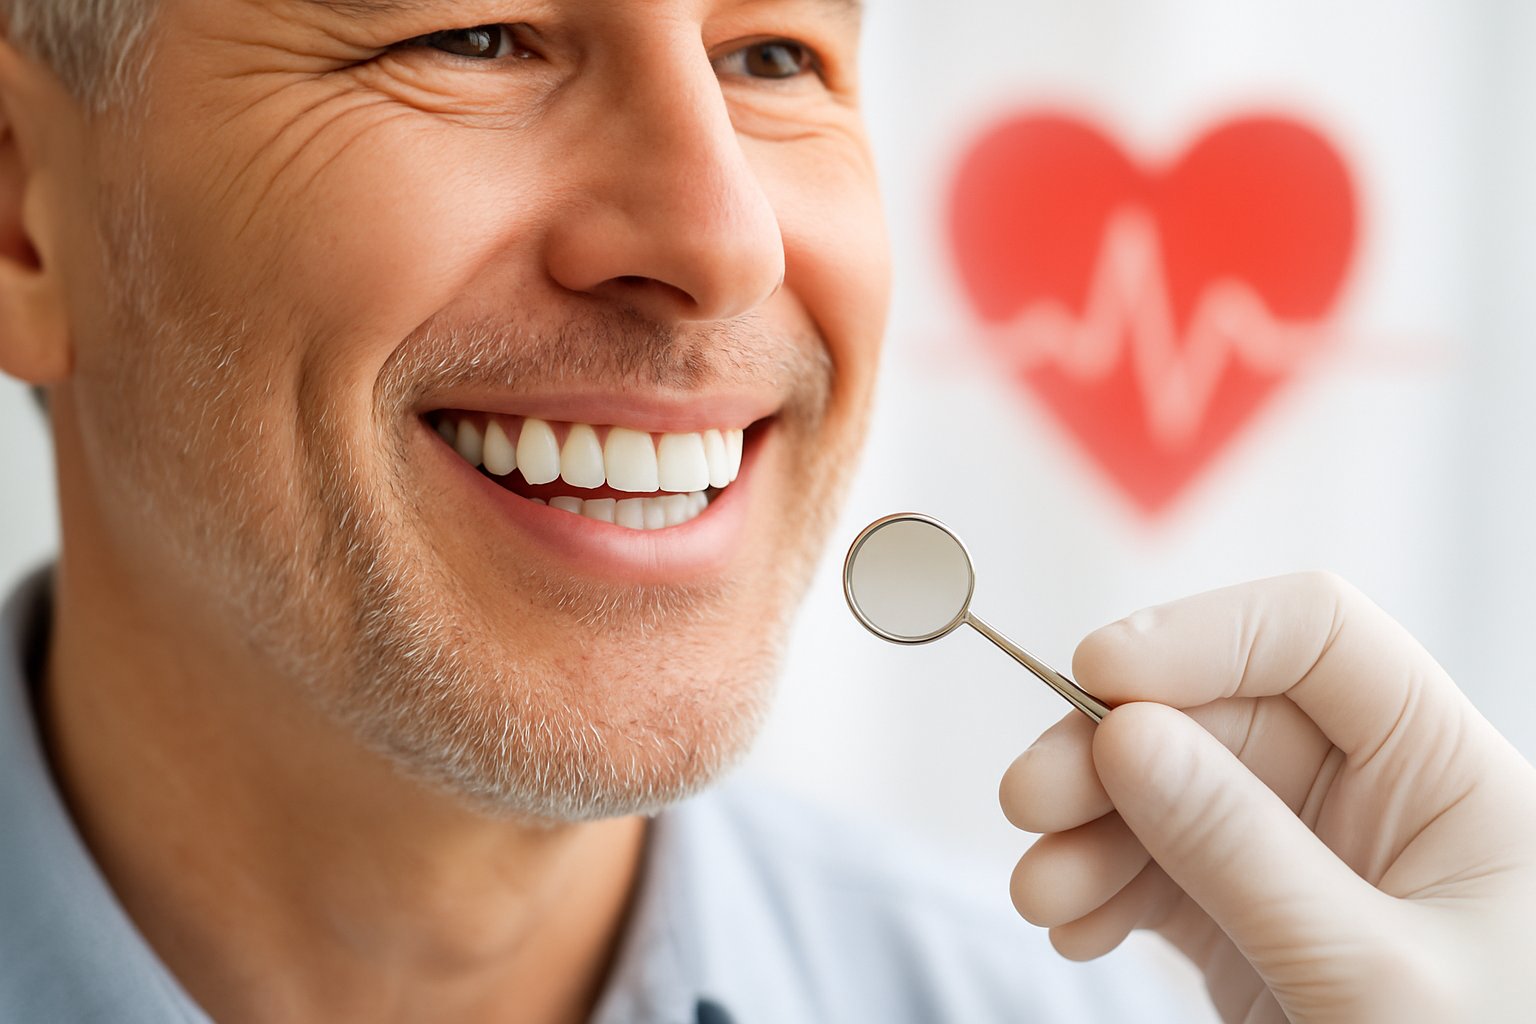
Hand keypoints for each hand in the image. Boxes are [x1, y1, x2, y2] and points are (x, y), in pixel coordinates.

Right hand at [997, 573, 1535, 1023]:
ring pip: (1164, 789)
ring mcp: (1298, 854)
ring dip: (1084, 830)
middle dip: (1107, 751)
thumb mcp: (1367, 972)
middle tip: (1026, 801)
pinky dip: (1097, 888)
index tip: (1098, 675)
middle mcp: (1367, 793)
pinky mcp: (1245, 916)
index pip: (1317, 637)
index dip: (1205, 634)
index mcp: (1443, 771)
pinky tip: (1071, 929)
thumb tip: (1124, 736)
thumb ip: (1245, 851)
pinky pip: (1152, 869)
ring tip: (1039, 894)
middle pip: (1212, 713)